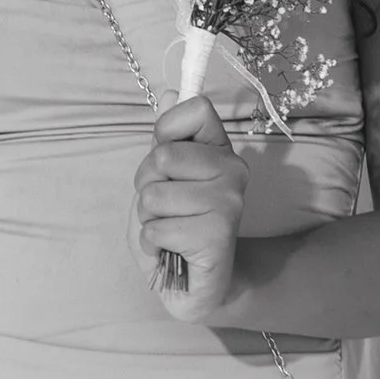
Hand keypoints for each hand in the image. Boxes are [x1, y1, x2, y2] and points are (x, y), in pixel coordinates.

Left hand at [135, 96, 246, 315]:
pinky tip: (172, 251)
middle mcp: (233, 171)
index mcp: (220, 152)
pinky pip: (156, 229)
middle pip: (161, 157)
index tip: (167, 160)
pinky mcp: (217, 235)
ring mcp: (228, 202)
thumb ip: (166, 141)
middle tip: (165, 208)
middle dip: (147, 187)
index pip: (196, 109)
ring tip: (170, 231)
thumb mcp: (163, 180)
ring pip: (153, 197)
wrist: (197, 285)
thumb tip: (170, 93)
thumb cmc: (177, 228)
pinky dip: (153, 244)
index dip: (167, 131)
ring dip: (148, 220)